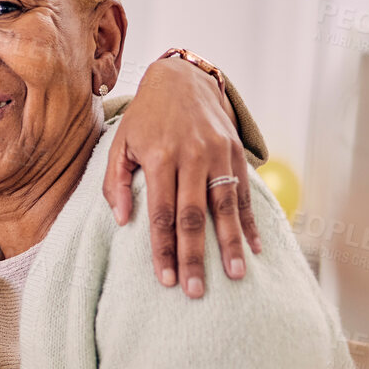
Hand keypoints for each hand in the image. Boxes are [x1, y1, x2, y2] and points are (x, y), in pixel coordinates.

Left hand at [104, 55, 260, 297]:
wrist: (181, 78)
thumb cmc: (145, 118)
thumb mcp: (119, 143)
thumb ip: (114, 182)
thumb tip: (121, 221)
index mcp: (159, 157)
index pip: (161, 213)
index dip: (163, 248)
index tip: (166, 279)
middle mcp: (191, 156)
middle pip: (193, 215)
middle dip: (194, 256)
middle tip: (196, 291)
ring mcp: (217, 153)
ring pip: (225, 206)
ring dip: (230, 244)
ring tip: (236, 275)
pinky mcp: (235, 151)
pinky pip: (244, 192)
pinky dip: (249, 221)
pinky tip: (255, 247)